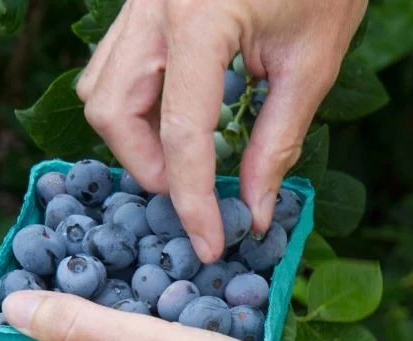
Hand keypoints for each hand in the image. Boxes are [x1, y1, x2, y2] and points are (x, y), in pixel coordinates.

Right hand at [76, 0, 366, 261]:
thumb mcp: (312, 64)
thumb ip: (277, 142)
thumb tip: (252, 210)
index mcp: (198, 18)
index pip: (180, 133)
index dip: (193, 201)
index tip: (209, 245)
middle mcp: (153, 7)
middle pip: (113, 111)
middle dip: (147, 166)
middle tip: (191, 191)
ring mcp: (140, 0)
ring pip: (100, 88)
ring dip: (133, 137)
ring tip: (181, 157)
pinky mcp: (141, 2)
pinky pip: (111, 65)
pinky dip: (132, 105)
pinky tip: (170, 115)